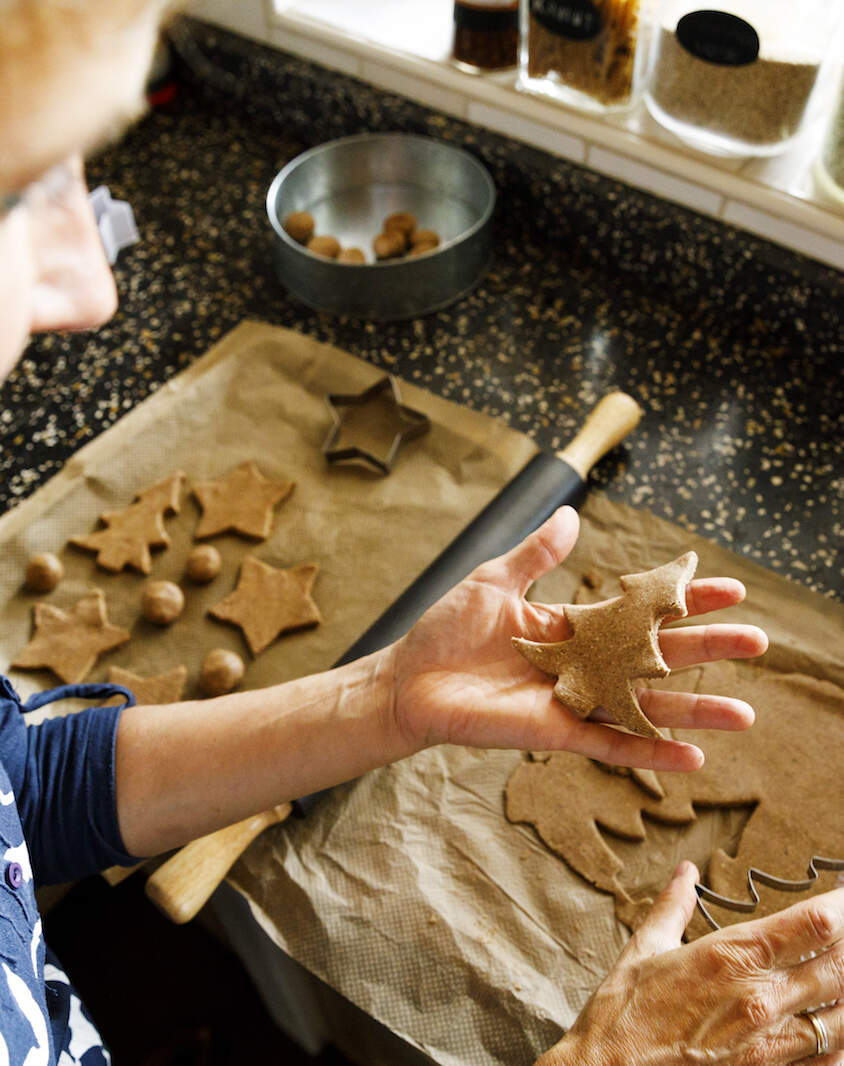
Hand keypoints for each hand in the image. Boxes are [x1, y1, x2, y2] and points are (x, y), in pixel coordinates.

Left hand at [388, 506, 767, 770]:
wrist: (408, 679)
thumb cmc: (446, 631)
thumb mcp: (495, 581)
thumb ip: (537, 555)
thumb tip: (571, 516)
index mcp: (573, 625)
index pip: (641, 610)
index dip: (682, 599)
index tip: (727, 588)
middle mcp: (584, 664)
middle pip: (657, 657)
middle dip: (707, 649)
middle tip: (757, 640)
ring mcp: (573, 700)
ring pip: (645, 707)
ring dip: (695, 711)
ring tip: (746, 714)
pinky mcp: (554, 732)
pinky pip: (610, 744)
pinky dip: (650, 752)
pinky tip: (693, 758)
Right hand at [537, 865, 843, 1065]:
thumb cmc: (622, 1015)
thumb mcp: (644, 949)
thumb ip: (673, 907)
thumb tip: (685, 873)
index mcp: (730, 956)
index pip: (813, 924)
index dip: (843, 906)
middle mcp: (760, 999)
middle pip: (840, 966)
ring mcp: (771, 1046)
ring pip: (843, 1017)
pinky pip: (829, 1063)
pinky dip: (842, 1043)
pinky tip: (838, 1028)